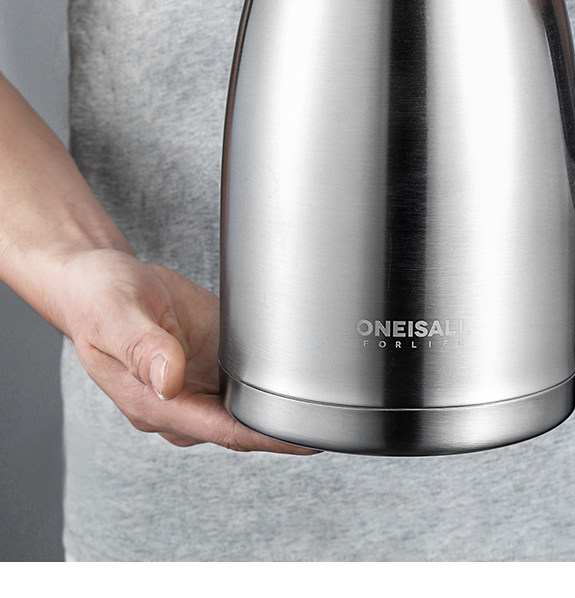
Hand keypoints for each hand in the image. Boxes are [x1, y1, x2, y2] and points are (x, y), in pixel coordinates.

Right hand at [60, 248, 319, 452]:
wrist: (98, 279)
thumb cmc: (98, 298)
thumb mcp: (115, 313)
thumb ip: (143, 347)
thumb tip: (171, 379)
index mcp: (152, 402)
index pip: (221, 431)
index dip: (267, 438)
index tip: (306, 438)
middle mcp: (178, 402)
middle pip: (242, 426)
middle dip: (285, 424)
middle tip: (332, 412)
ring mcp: (196, 384)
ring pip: (247, 406)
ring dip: (280, 403)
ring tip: (326, 393)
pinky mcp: (208, 362)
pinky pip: (243, 379)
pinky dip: (270, 377)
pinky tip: (296, 366)